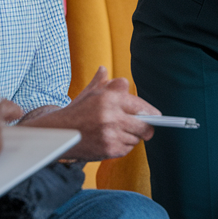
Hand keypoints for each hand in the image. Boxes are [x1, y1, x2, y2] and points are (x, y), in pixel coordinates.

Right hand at [23, 67, 156, 160]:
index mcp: (109, 97)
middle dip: (148, 128)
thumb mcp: (90, 92)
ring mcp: (110, 134)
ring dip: (132, 137)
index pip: (141, 106)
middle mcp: (111, 115)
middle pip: (145, 125)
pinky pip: (127, 148)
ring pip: (136, 138)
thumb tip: (105, 69)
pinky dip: (123, 146)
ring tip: (119, 132)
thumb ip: (103, 81)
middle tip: (147, 129)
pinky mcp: (108, 149)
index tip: (158, 117)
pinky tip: (111, 140)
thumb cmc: (77, 111)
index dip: (152, 113)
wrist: (59, 134)